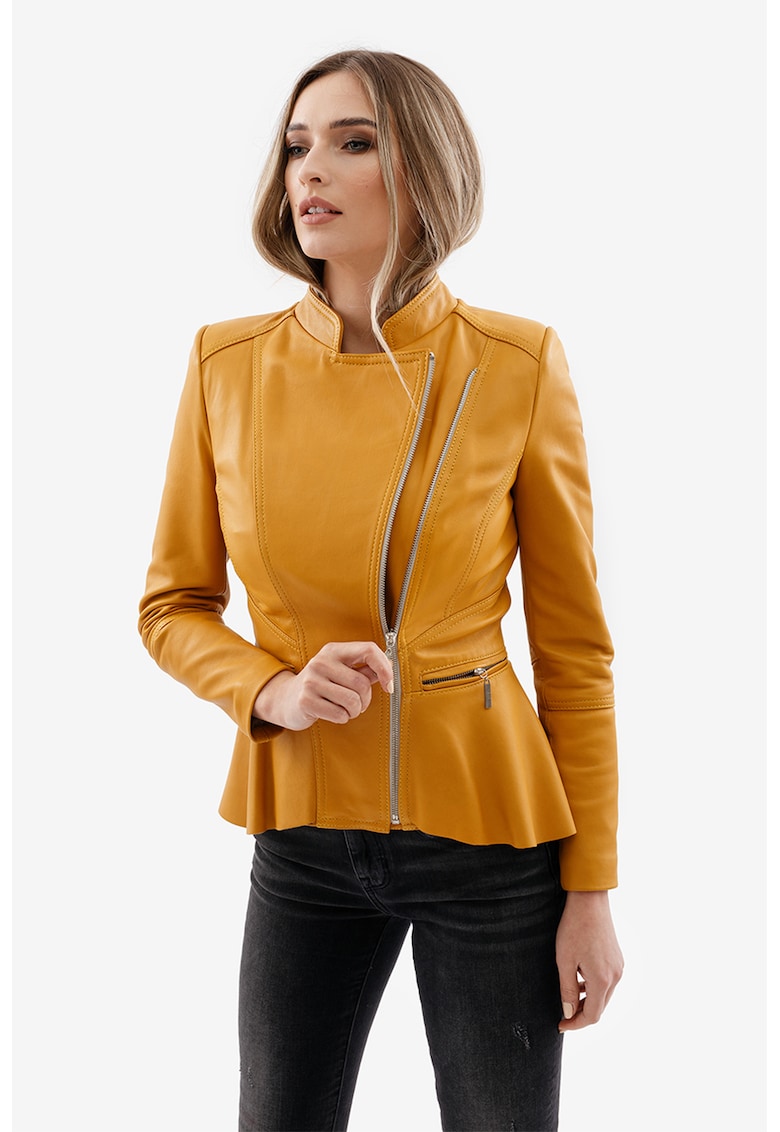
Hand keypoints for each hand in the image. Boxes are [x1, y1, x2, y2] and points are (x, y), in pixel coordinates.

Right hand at [252, 641, 393, 730]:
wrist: (286, 699)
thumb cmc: (321, 685)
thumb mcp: (340, 671)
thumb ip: (364, 669)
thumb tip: (389, 667)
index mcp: (334, 650)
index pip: (369, 650)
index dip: (385, 668)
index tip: (389, 685)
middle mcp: (322, 662)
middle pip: (362, 683)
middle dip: (366, 700)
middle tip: (358, 704)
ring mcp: (312, 681)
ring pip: (353, 701)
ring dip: (355, 711)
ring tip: (346, 709)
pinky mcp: (306, 700)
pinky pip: (340, 714)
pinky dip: (343, 718)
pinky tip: (334, 713)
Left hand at [556, 890, 623, 1031]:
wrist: (589, 901)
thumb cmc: (574, 928)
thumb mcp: (565, 961)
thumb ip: (568, 990)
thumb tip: (569, 1013)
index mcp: (602, 980)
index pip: (592, 1015)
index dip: (576, 1024)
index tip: (560, 1025)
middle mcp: (615, 976)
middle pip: (600, 1007)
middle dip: (581, 1014)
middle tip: (562, 1015)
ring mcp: (619, 967)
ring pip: (604, 995)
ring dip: (588, 1001)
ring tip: (569, 997)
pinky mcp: (617, 958)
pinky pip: (607, 981)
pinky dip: (594, 987)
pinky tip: (580, 980)